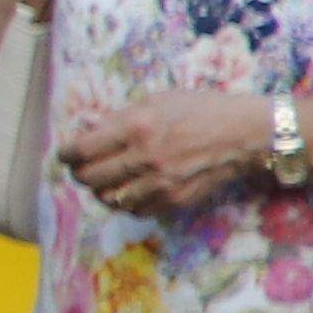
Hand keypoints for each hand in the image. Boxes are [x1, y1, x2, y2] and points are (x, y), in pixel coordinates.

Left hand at [56, 94, 278, 217]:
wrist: (247, 134)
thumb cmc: (202, 110)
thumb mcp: (158, 101)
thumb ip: (119, 117)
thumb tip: (85, 126)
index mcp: (137, 127)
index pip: (82, 150)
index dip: (66, 154)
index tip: (65, 154)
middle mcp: (145, 157)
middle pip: (89, 178)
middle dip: (79, 173)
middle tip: (82, 168)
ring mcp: (161, 183)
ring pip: (108, 199)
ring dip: (100, 190)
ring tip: (104, 180)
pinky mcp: (175, 201)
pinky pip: (134, 210)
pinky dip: (124, 203)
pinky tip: (128, 191)